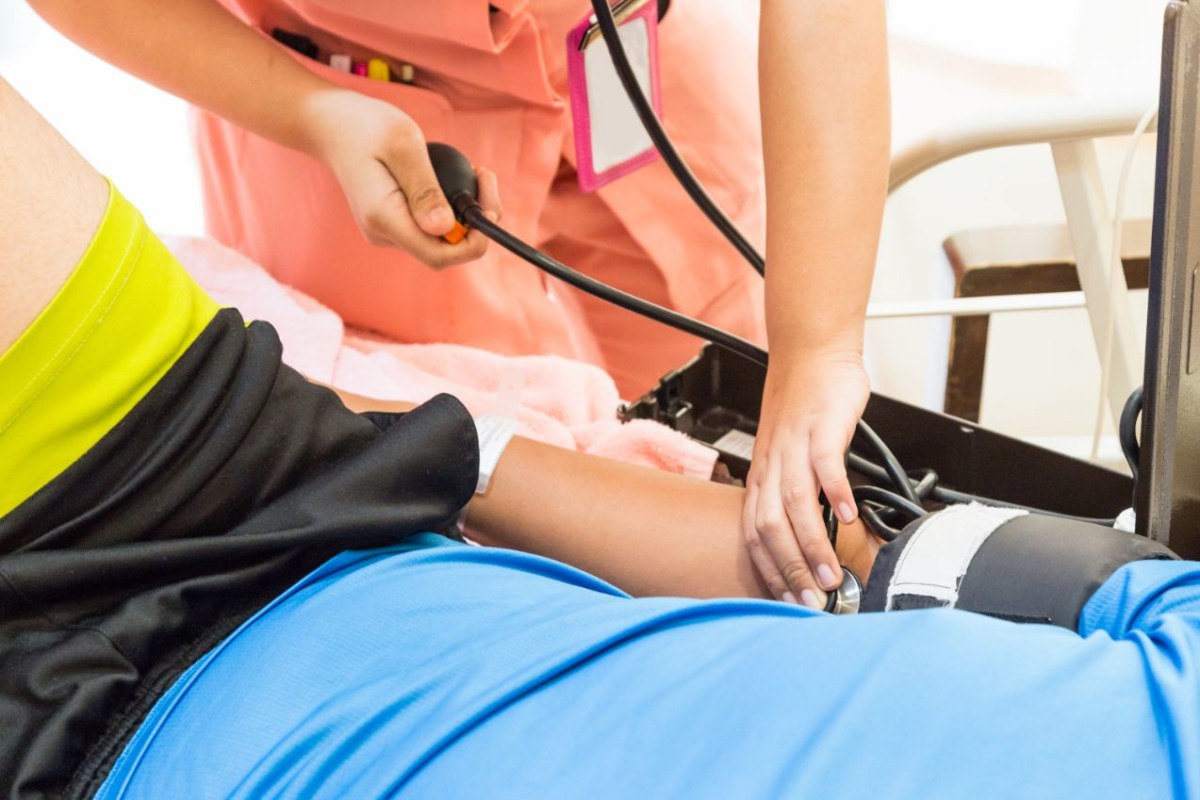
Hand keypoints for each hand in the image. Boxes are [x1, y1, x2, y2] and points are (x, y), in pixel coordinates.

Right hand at [303, 89, 501, 267]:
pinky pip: (431, 225)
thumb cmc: (366, 127)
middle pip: (445, 250)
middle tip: (484, 176)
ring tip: (474, 171)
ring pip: (441, 238)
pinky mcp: (393, 222)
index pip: (439, 256)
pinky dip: (451, 206)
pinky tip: (455, 177)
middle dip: (475, 222)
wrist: (331, 125)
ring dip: (466, 212)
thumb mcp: (403, 145)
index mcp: (385, 218)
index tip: (488, 209)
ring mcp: (388, 231)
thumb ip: (425, 189)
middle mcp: (385, 233)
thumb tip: (445, 227)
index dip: (473, 243)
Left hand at [742, 349, 868, 607]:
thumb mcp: (788, 456)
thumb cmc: (802, 407)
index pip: (753, 534)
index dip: (769, 572)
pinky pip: (824, 463)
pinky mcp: (820, 426)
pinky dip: (835, 492)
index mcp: (762, 477)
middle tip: (812, 601)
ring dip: (812, 543)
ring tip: (832, 574)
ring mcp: (793, 445)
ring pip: (794, 503)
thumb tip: (812, 542)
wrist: (811, 353)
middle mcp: (772, 464)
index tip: (790, 603)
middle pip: (769, 526)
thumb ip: (797, 496)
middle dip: (789, 569)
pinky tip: (850, 518)